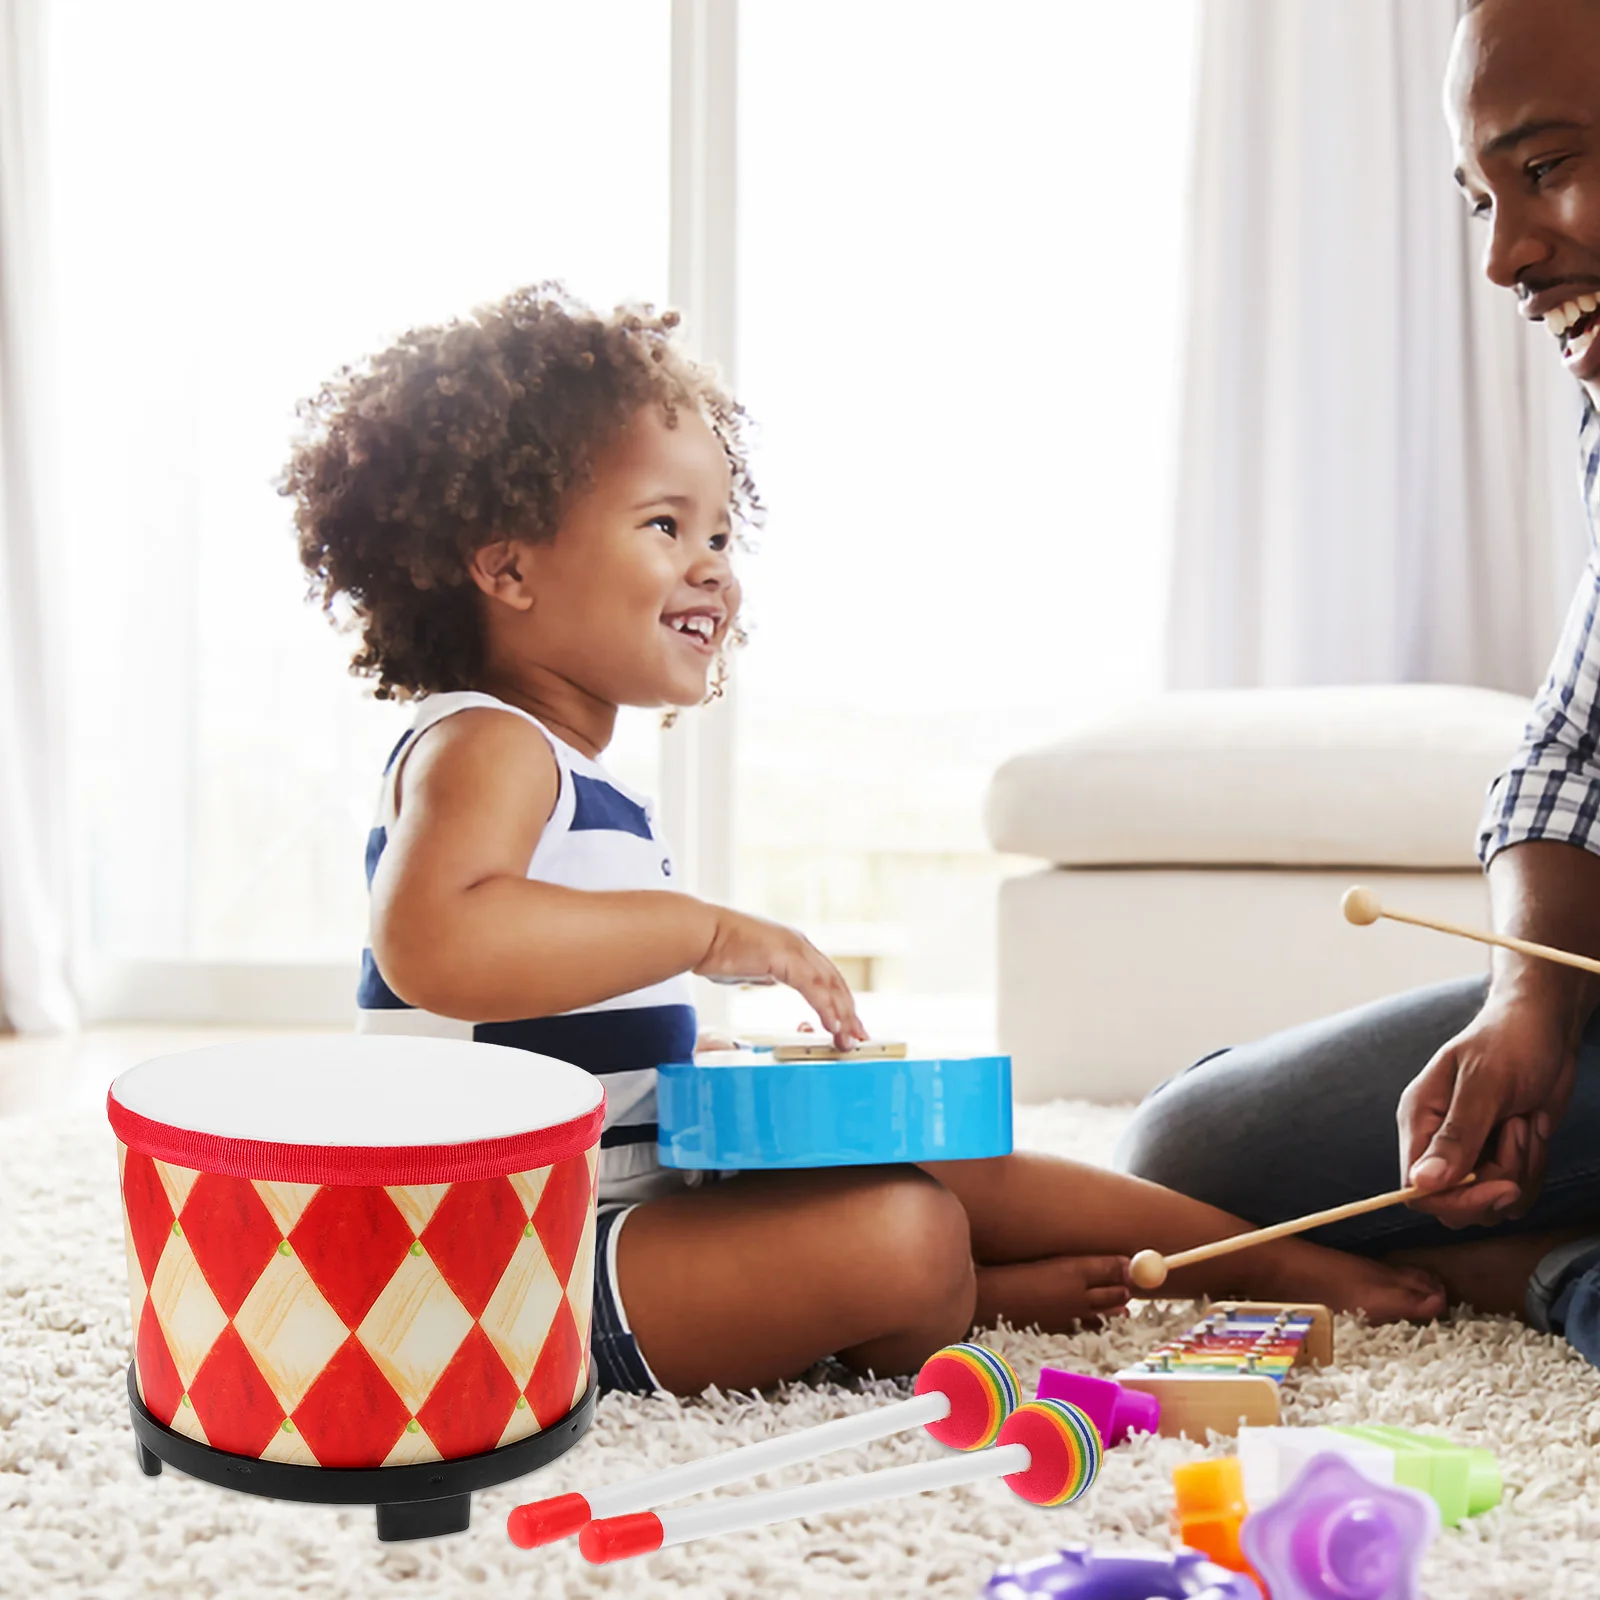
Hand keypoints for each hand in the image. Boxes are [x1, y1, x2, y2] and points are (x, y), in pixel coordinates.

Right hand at [695, 908, 865, 1049]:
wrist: (700, 933)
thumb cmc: (717, 948)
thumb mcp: (751, 965)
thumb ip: (766, 973)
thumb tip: (771, 980)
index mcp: (793, 947)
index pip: (827, 977)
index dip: (840, 1001)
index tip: (848, 1023)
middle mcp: (799, 946)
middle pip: (835, 982)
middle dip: (849, 1012)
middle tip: (859, 1037)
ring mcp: (794, 950)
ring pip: (829, 986)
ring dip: (841, 1015)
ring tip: (848, 1039)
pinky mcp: (785, 958)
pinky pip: (813, 988)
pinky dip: (825, 1008)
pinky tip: (831, 1025)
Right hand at [1398, 992, 1576, 1226]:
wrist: (1545, 1029)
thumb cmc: (1508, 1043)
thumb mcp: (1483, 1085)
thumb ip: (1455, 1136)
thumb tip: (1422, 1183)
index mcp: (1420, 1121)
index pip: (1418, 1188)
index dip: (1456, 1200)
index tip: (1499, 1187)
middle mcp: (1440, 1143)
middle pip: (1456, 1205)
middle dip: (1497, 1182)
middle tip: (1518, 1132)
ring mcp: (1472, 1154)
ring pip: (1493, 1203)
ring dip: (1521, 1170)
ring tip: (1523, 1121)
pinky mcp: (1501, 1158)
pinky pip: (1517, 1193)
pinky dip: (1534, 1169)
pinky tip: (1533, 1130)